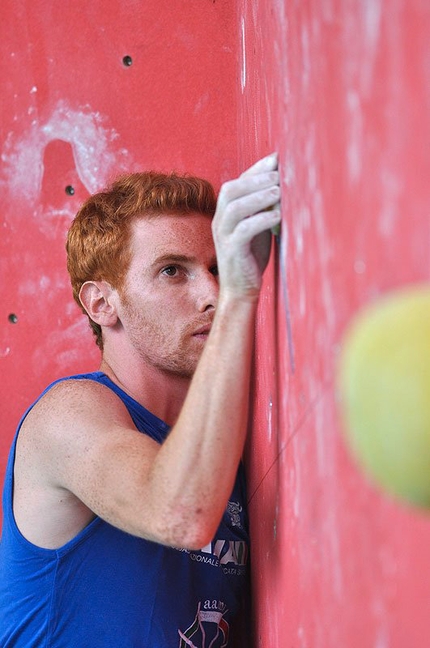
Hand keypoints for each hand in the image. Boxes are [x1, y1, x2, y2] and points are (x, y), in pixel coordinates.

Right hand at [212, 153, 280, 299]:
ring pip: (234, 207)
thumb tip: (286, 185)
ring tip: (279, 192)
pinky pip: (242, 230)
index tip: (276, 158)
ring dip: (258, 196)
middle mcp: (220, 221)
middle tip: (278, 174)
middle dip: (255, 178)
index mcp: (226, 213)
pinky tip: (277, 216)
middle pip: (231, 190)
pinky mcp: (230, 251)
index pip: (237, 183)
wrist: (241, 289)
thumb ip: (264, 208)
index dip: (255, 169)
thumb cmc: (252, 257)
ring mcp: (223, 236)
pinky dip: (261, 220)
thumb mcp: (258, 227)